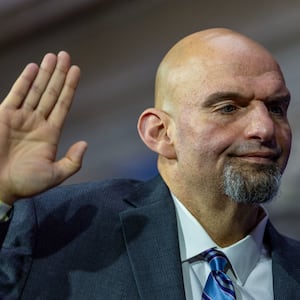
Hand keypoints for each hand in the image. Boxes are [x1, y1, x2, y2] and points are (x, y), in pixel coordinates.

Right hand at [0, 51, 86, 204]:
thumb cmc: (25, 183)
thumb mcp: (54, 175)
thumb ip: (72, 161)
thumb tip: (85, 143)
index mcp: (51, 134)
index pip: (63, 105)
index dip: (70, 87)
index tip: (76, 71)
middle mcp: (38, 122)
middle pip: (51, 93)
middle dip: (59, 74)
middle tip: (65, 55)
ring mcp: (21, 118)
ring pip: (36, 90)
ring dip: (44, 73)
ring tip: (53, 56)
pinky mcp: (4, 115)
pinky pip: (16, 94)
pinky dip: (24, 81)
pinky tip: (33, 68)